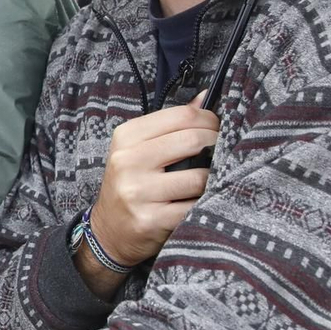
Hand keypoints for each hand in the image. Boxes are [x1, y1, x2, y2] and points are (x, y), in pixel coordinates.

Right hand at [85, 97, 220, 277]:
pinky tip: (202, 202)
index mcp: (126, 137)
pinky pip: (195, 207)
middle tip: (221, 153)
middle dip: (217, 145)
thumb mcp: (139, 149)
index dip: (209, 120)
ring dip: (214, 179)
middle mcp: (128, 161)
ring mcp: (138, 192)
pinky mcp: (151, 220)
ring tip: (211, 180)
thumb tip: (205, 98)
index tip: (216, 130)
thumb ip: (170, 125)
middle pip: (194, 140)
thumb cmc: (131, 185)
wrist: (109, 231)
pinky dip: (205, 204)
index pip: (182, 115)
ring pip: (200, 176)